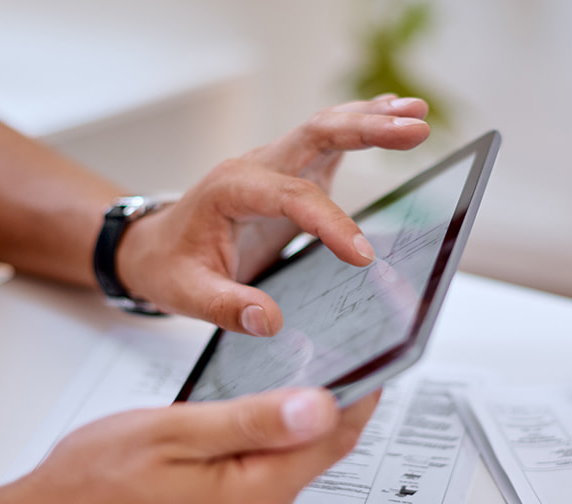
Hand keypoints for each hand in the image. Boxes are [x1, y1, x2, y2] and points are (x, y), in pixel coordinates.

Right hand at [0, 387, 380, 503]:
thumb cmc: (89, 486)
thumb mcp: (174, 430)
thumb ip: (255, 420)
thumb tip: (320, 406)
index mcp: (253, 499)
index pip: (331, 440)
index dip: (353, 399)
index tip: (367, 371)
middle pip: (300, 463)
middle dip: (283, 425)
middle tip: (234, 399)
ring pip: (271, 485)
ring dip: (252, 456)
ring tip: (190, 445)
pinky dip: (233, 485)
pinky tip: (187, 476)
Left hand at [116, 95, 429, 336]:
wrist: (153, 247)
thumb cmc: (169, 266)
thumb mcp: (186, 294)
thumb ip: (226, 307)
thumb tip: (269, 321)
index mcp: (230, 190)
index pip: (292, 197)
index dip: (330, 223)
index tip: (362, 256)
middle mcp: (255, 167)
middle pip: (315, 134)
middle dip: (366, 129)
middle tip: (415, 129)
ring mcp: (274, 166)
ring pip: (325, 128)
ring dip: (371, 119)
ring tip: (418, 114)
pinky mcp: (289, 175)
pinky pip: (327, 141)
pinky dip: (361, 125)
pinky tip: (394, 115)